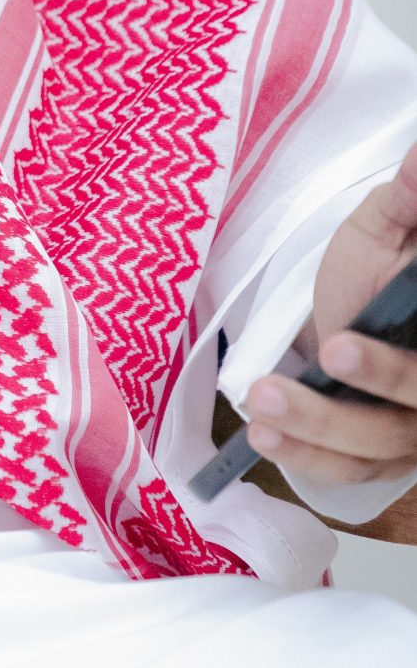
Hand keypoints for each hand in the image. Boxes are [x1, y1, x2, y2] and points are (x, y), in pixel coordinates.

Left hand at [243, 137, 416, 499]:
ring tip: (264, 400)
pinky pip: (352, 468)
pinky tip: (264, 437)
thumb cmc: (378, 269)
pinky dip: (308, 456)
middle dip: (384, 377)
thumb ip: (408, 199)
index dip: (402, 362)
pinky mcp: (383, 458)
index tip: (348, 340)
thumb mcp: (389, 225)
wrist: (350, 312)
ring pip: (385, 440)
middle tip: (333, 350)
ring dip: (323, 424)